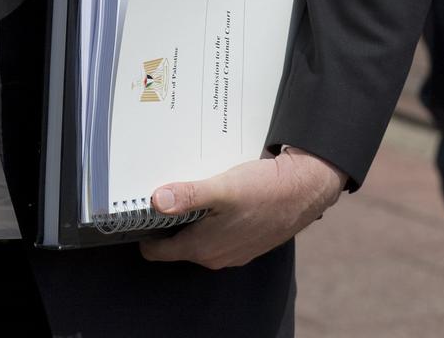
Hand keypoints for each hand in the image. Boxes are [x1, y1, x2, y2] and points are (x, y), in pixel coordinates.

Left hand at [140, 146, 347, 268]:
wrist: (304, 190)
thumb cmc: (266, 191)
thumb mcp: (222, 188)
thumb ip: (188, 196)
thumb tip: (156, 201)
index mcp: (203, 248)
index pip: (157, 252)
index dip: (144, 232)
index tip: (138, 212)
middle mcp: (214, 256)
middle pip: (175, 242)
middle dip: (166, 221)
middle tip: (163, 192)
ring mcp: (230, 251)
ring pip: (196, 236)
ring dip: (189, 217)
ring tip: (190, 189)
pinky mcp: (243, 241)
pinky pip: (215, 232)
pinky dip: (210, 218)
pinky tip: (216, 196)